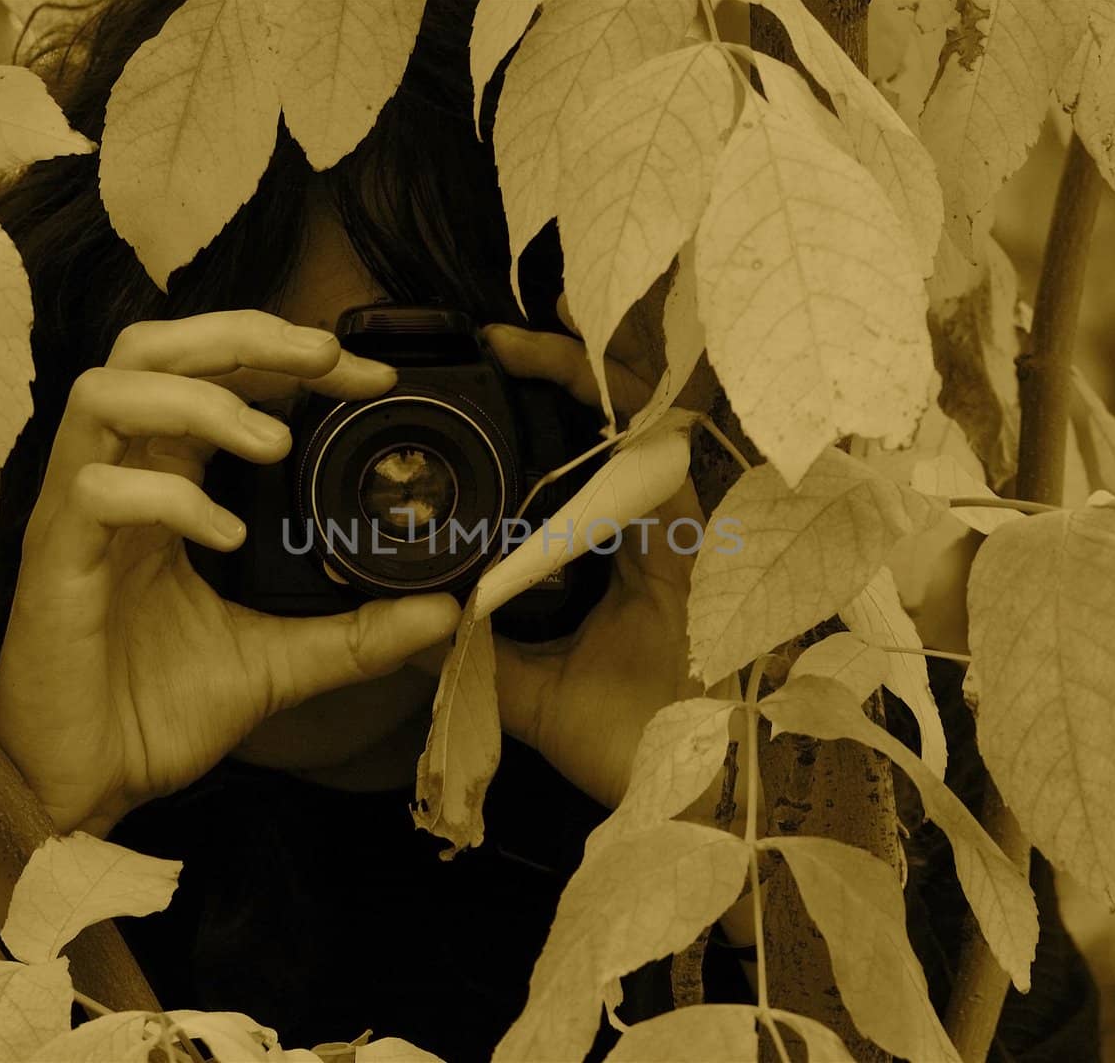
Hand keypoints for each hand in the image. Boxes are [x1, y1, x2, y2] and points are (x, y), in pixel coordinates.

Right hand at [0, 310, 460, 834]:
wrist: (79, 790)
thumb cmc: (152, 712)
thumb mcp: (277, 662)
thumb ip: (355, 632)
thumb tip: (446, 610)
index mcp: (160, 485)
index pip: (211, 376)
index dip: (285, 355)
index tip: (369, 375)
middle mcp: (114, 480)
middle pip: (150, 347)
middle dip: (243, 336)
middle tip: (328, 359)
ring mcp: (75, 515)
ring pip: (107, 392)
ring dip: (202, 400)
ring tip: (276, 444)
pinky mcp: (54, 563)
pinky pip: (95, 491)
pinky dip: (168, 496)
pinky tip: (227, 536)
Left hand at [482, 299, 701, 808]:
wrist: (699, 795)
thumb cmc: (632, 744)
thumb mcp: (534, 692)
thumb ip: (484, 651)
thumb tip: (415, 622)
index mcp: (620, 556)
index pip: (579, 469)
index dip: (539, 424)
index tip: (474, 394)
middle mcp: (654, 528)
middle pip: (611, 427)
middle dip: (559, 370)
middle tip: (494, 336)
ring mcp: (683, 525)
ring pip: (639, 421)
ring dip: (584, 369)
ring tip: (536, 320)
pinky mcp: (699, 533)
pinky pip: (654, 455)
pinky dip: (615, 406)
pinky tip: (572, 359)